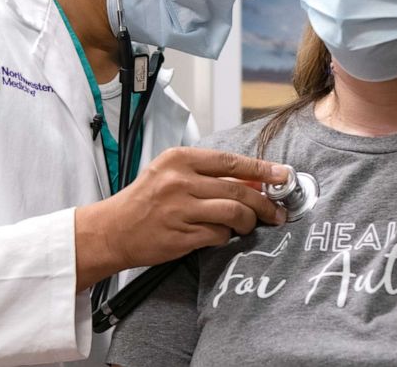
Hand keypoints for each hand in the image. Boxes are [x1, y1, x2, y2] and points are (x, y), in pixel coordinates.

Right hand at [75, 147, 288, 289]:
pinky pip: (218, 235)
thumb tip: (252, 181)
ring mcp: (180, 210)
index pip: (231, 161)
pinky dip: (226, 237)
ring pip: (233, 213)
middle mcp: (179, 181)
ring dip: (248, 222)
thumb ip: (207, 174)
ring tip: (248, 225)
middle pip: (238, 189)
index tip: (283, 175)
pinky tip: (222, 235)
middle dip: (264, 203)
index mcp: (179, 159)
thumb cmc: (144, 200)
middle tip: (277, 212)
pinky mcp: (181, 236)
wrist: (112, 230)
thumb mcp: (170, 174)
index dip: (262, 169)